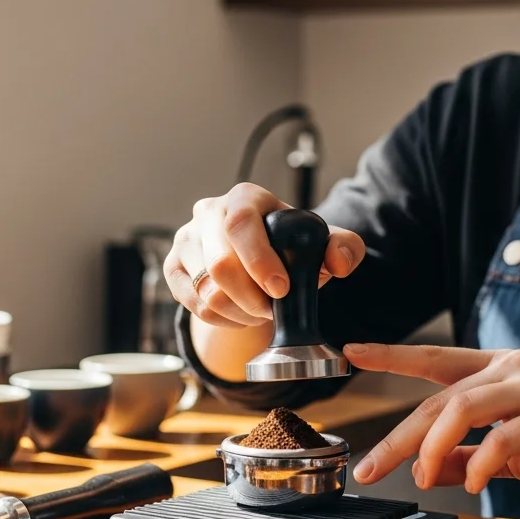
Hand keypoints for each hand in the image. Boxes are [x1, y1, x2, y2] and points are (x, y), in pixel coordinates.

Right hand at [164, 183, 365, 328]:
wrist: (257, 256)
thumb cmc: (291, 245)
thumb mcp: (323, 242)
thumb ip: (345, 247)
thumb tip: (337, 264)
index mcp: (245, 198)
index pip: (241, 224)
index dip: (259, 261)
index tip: (281, 290)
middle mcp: (208, 212)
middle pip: (219, 264)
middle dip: (252, 298)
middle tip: (273, 310)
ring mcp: (186, 239)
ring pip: (206, 290)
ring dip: (239, 312)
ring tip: (260, 312)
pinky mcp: (174, 267)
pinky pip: (193, 305)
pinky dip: (221, 320)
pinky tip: (240, 316)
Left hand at [345, 344, 519, 495]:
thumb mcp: (512, 451)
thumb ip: (468, 455)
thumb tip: (426, 468)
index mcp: (500, 368)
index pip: (435, 358)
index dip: (391, 354)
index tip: (351, 351)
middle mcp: (515, 367)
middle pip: (439, 398)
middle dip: (399, 437)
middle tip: (373, 467)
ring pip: (463, 407)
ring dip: (432, 447)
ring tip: (423, 478)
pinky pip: (504, 436)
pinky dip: (482, 462)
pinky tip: (477, 483)